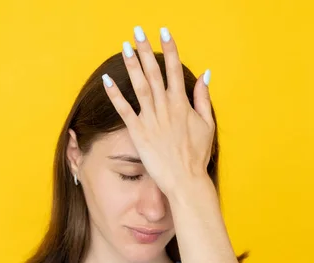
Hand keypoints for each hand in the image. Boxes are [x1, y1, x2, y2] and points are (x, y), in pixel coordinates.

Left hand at [102, 26, 214, 197]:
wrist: (185, 180)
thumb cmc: (197, 155)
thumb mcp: (207, 124)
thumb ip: (203, 99)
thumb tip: (205, 75)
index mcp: (182, 104)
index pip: (175, 70)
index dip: (169, 49)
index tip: (163, 32)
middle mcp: (166, 107)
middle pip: (154, 73)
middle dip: (146, 50)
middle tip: (138, 32)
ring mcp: (151, 119)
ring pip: (139, 86)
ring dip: (131, 65)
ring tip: (125, 47)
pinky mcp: (138, 132)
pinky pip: (124, 110)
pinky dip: (115, 94)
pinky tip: (107, 80)